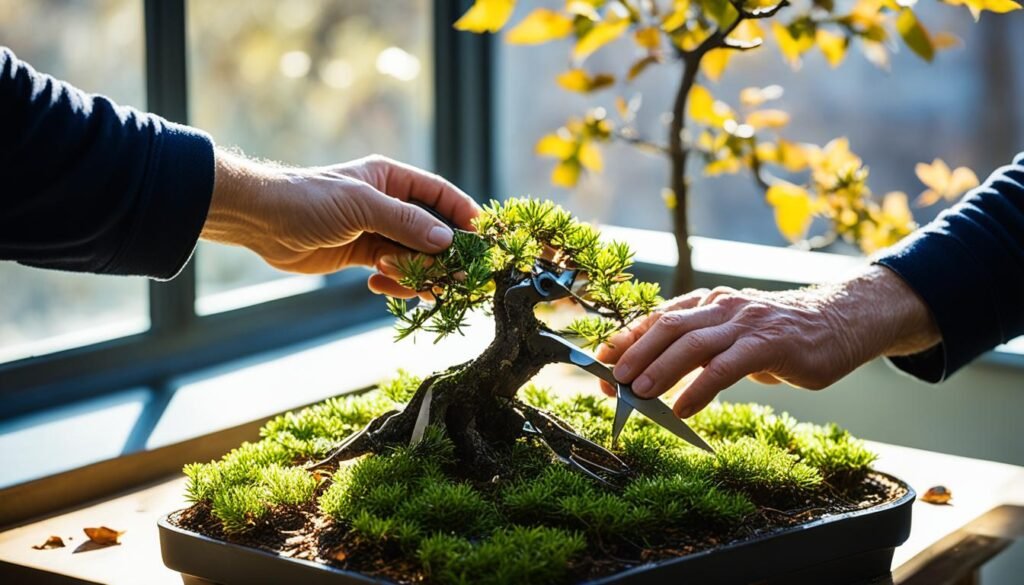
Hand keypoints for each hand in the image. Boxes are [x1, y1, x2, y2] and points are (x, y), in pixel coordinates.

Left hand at [202, 150, 479, 295]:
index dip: (462, 212)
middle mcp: (388, 204)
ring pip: (413, 256)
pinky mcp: (362, 255)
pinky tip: (380, 286)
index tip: (481, 235)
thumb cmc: (309, 199)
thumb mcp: (362, 206)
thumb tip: (447, 240)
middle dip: (442, 255)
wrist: (262, 221)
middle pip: (430, 230)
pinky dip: (395, 281)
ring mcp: (376, 231)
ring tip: (417, 288)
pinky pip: (393, 270)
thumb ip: (406, 222)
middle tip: (454, 278)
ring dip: (417, 273)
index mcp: (391, 180)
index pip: (438, 194)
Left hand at [595, 266, 939, 417]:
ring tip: (637, 394)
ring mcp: (746, 322)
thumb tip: (651, 379)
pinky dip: (700, 389)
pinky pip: (726, 367)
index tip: (600, 361)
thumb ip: (700, 350)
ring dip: (660, 371)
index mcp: (708, 303)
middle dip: (634, 355)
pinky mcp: (770, 343)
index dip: (626, 339)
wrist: (840, 321)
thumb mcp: (733, 336)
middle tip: (612, 383)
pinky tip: (682, 409)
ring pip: (692, 344)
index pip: (657, 318)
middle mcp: (722, 306)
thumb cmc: (779, 335)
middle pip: (667, 328)